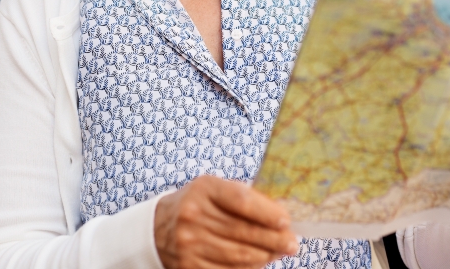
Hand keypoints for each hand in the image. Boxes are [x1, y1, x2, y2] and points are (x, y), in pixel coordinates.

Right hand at [154, 175, 299, 268]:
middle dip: (274, 239)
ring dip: (265, 256)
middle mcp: (193, 216)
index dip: (267, 213)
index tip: (286, 221)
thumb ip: (245, 199)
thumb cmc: (197, 206)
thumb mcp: (214, 191)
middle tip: (292, 243)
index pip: (242, 201)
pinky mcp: (189, 267)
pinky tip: (259, 262)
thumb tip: (281, 217)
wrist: (157, 228)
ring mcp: (190, 244)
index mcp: (203, 189)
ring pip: (239, 255)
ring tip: (279, 253)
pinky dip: (248, 268)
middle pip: (244, 231)